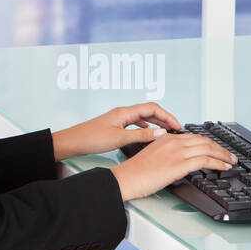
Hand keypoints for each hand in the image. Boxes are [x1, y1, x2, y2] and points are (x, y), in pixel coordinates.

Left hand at [51, 102, 185, 161]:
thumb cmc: (91, 139)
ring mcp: (119, 118)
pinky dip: (145, 127)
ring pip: (143, 117)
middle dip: (164, 118)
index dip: (167, 115)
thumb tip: (161, 132)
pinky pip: (135, 123)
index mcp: (125, 112)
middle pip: (149, 111)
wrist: (73, 142)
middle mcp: (123, 112)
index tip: (177, 125)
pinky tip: (148, 135)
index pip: (152, 108)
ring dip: (156, 123)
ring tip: (166, 132)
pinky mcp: (116, 125)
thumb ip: (142, 135)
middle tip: (175, 129)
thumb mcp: (120, 138)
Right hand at [109, 131, 236, 201]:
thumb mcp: (154, 156)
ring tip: (231, 161)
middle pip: (204, 140)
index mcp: (167, 138)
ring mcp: (177, 152)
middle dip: (220, 148)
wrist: (126, 178)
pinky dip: (218, 163)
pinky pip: (205, 161)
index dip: (210, 143)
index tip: (217, 149)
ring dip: (223, 155)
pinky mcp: (179, 164)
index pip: (195, 137)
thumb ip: (169, 155)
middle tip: (230, 155)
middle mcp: (173, 142)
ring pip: (208, 148)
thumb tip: (183, 163)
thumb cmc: (136, 172)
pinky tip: (224, 167)